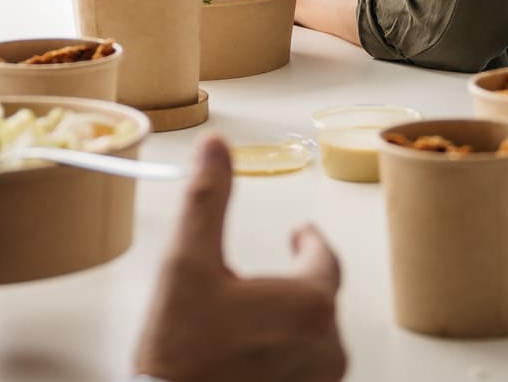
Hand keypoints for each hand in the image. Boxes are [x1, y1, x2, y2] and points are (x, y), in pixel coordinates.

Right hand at [135, 136, 345, 381]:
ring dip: (289, 322)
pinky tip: (252, 355)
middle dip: (293, 283)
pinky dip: (284, 355)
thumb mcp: (187, 264)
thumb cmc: (182, 358)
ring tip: (251, 320)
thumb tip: (216, 148)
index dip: (309, 241)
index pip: (323, 257)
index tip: (301, 234)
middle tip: (260, 281)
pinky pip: (305, 369)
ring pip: (313, 336)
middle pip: (318, 298)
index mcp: (308, 304)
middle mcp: (326, 347)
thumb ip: (206, 199)